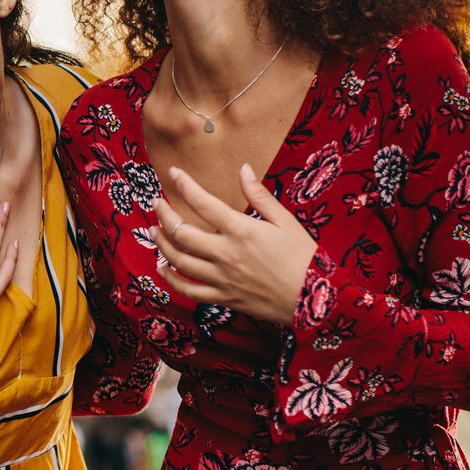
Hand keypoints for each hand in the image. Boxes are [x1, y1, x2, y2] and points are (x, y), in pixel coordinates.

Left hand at [153, 164, 316, 324]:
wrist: (315, 300)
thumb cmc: (303, 257)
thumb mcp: (285, 221)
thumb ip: (259, 195)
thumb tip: (243, 169)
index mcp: (242, 230)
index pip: (203, 203)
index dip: (185, 185)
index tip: (174, 173)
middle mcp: (226, 254)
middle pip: (181, 232)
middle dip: (164, 214)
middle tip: (157, 203)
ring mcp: (221, 278)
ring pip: (179, 260)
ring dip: (162, 243)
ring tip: (154, 230)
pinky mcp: (222, 297)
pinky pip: (188, 290)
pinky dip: (171, 279)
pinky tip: (162, 268)